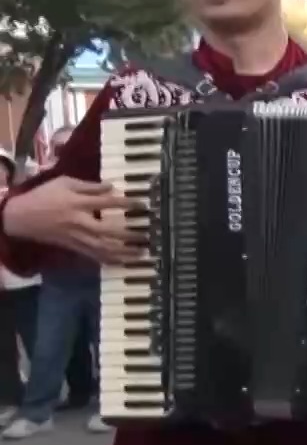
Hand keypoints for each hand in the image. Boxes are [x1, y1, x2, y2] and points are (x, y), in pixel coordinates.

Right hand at [1, 177, 142, 264]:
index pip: (107, 203)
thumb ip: (89, 186)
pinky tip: (125, 262)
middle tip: (147, 234)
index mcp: (77, 204)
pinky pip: (95, 256)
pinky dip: (110, 260)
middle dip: (129, 234)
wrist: (20, 217)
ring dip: (124, 252)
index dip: (127, 204)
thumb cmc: (43, 196)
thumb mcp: (64, 183)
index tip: (143, 204)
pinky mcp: (73, 248)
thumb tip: (112, 186)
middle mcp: (79, 223)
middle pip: (108, 231)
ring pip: (103, 248)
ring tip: (142, 252)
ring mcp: (76, 238)